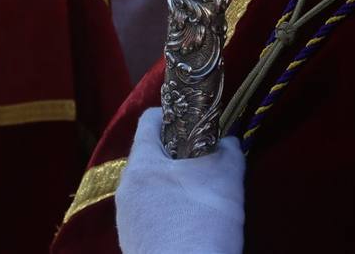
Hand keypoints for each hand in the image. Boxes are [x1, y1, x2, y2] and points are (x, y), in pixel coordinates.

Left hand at [115, 108, 245, 253]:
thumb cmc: (203, 223)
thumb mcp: (227, 179)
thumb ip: (229, 151)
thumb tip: (228, 141)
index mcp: (142, 164)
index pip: (149, 121)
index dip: (173, 114)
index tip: (195, 120)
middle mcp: (126, 188)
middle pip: (150, 156)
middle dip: (178, 155)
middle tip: (205, 163)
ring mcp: (126, 218)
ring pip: (150, 188)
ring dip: (173, 186)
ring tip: (201, 198)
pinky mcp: (132, 243)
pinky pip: (150, 215)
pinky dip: (168, 213)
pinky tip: (190, 225)